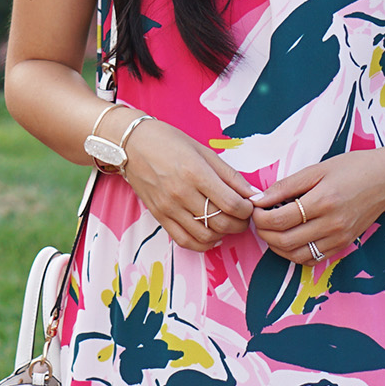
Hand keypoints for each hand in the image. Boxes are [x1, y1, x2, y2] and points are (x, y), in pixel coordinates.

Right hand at [120, 119, 255, 252]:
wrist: (132, 145)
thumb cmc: (170, 142)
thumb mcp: (204, 151)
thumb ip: (229, 175)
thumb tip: (252, 194)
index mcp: (196, 172)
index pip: (231, 203)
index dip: (247, 210)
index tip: (250, 205)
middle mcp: (181, 193)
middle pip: (221, 222)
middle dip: (240, 223)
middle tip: (243, 216)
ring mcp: (168, 207)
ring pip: (205, 235)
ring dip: (223, 234)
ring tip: (227, 223)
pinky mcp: (159, 216)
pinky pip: (184, 241)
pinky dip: (202, 243)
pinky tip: (211, 234)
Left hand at [251, 150, 384, 265]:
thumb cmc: (353, 168)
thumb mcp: (317, 169)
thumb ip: (286, 186)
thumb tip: (258, 199)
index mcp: (323, 201)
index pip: (279, 220)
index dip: (259, 217)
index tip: (254, 208)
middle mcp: (331, 224)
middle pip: (284, 241)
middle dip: (264, 232)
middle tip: (259, 220)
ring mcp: (339, 238)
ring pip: (296, 255)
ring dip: (276, 247)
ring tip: (271, 231)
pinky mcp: (343, 244)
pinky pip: (312, 259)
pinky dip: (294, 254)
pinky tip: (289, 240)